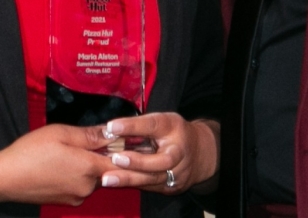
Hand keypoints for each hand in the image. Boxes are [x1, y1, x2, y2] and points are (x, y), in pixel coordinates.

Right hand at [0, 123, 115, 204]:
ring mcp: (77, 197)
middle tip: (82, 141)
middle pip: (106, 169)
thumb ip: (90, 134)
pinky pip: (81, 186)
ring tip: (66, 153)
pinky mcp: (67, 202)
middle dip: (101, 155)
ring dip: (87, 166)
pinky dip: (77, 176)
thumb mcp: (60, 133)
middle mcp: (88, 186)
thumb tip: (113, 132)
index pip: (122, 162)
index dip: (124, 149)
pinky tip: (59, 166)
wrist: (5, 178)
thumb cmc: (30, 152)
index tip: (121, 139)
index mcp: (89, 167)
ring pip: (93, 178)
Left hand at [98, 114, 218, 193]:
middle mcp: (178, 152)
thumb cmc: (173, 133)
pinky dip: (132, 184)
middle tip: (116, 159)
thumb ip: (139, 125)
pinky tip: (116, 183)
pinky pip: (150, 187)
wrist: (199, 153)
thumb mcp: (160, 121)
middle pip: (161, 161)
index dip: (132, 126)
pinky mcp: (171, 186)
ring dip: (129, 178)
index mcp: (173, 128)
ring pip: (153, 178)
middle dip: (138, 162)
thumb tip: (110, 130)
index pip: (153, 125)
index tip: (112, 127)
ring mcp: (177, 172)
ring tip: (108, 178)